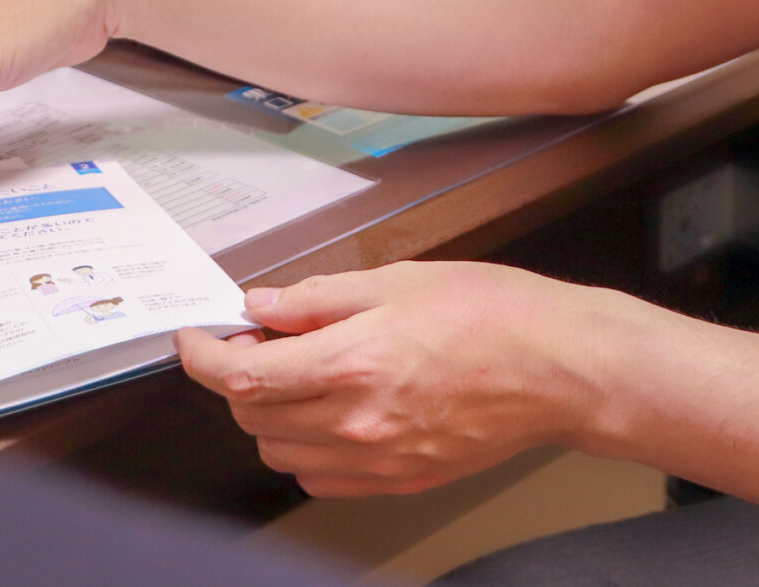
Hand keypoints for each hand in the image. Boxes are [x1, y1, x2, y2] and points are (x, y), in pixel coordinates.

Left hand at [176, 263, 630, 497]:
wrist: (561, 368)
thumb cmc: (496, 315)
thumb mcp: (399, 280)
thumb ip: (320, 298)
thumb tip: (263, 306)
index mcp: (354, 363)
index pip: (244, 376)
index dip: (204, 356)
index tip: (197, 339)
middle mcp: (358, 421)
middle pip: (253, 416)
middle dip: (240, 378)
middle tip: (261, 340)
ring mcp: (378, 458)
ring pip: (281, 451)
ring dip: (271, 413)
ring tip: (303, 372)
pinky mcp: (399, 478)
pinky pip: (322, 476)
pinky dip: (308, 447)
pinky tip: (333, 410)